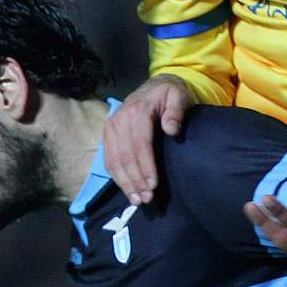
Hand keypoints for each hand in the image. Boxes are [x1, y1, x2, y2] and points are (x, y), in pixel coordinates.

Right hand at [104, 75, 191, 204]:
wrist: (154, 86)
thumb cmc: (170, 94)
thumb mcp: (179, 96)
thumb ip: (177, 111)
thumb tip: (171, 129)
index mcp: (137, 111)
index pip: (140, 144)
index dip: (146, 166)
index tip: (154, 185)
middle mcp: (119, 120)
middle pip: (125, 156)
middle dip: (135, 180)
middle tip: (147, 199)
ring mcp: (111, 127)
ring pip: (114, 160)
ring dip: (125, 183)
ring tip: (137, 200)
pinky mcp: (108, 135)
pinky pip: (109, 159)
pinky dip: (117, 176)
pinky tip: (127, 190)